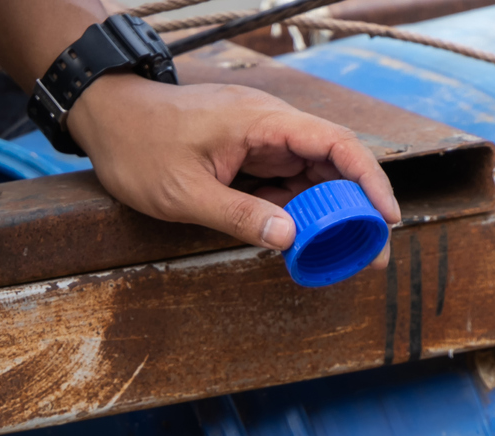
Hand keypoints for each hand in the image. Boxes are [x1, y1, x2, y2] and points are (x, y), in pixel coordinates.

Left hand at [66, 73, 402, 256]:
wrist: (106, 120)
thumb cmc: (139, 147)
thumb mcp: (184, 193)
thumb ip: (238, 216)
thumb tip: (291, 238)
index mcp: (262, 122)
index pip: (336, 144)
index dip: (369, 180)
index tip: (388, 217)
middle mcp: (270, 128)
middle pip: (333, 163)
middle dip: (358, 207)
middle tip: (373, 254)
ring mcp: (259, 142)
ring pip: (312, 177)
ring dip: (330, 215)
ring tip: (345, 257)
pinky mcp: (248, 158)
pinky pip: (286, 185)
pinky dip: (299, 213)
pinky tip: (305, 243)